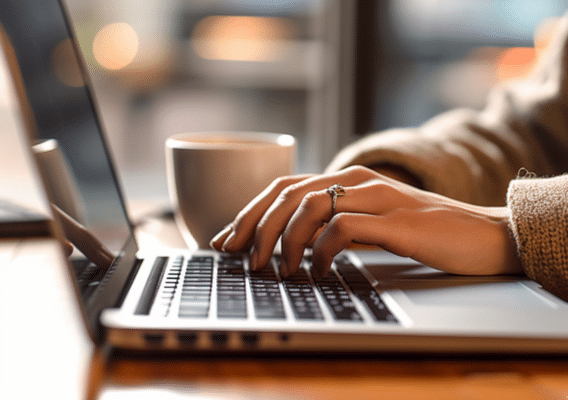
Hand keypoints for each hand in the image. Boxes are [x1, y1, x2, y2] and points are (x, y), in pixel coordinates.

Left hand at [210, 166, 521, 277]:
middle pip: (288, 192)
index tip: (228, 240)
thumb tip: (293, 243)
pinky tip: (315, 271)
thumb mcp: (373, 221)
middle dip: (254, 224)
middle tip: (237, 255)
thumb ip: (338, 221)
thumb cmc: (426, 232)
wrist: (485, 234)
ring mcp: (377, 196)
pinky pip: (342, 229)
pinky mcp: (396, 220)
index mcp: (349, 178)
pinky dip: (319, 251)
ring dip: (282, 239)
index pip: (285, 185)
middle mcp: (358, 180)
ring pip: (309, 206)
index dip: (251, 211)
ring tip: (274, 269)